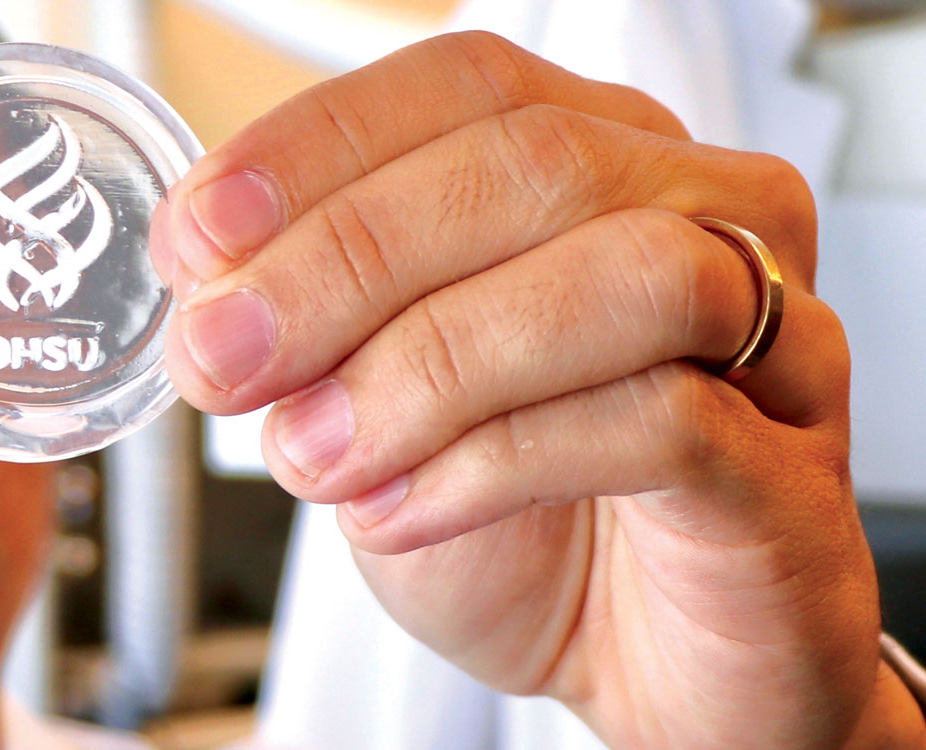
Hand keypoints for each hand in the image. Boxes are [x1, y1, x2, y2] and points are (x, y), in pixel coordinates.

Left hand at [152, 31, 924, 748]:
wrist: (649, 671)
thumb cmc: (527, 525)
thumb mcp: (379, 412)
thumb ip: (314, 339)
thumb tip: (212, 296)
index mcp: (595, 164)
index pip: (465, 85)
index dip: (318, 145)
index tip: (198, 233)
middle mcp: (700, 218)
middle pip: (532, 160)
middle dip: (344, 258)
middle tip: (224, 356)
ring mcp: (771, 342)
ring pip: (622, 274)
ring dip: (428, 362)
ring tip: (311, 456)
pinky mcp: (787, 477)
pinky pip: (663, 420)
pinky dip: (495, 463)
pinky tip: (399, 510)